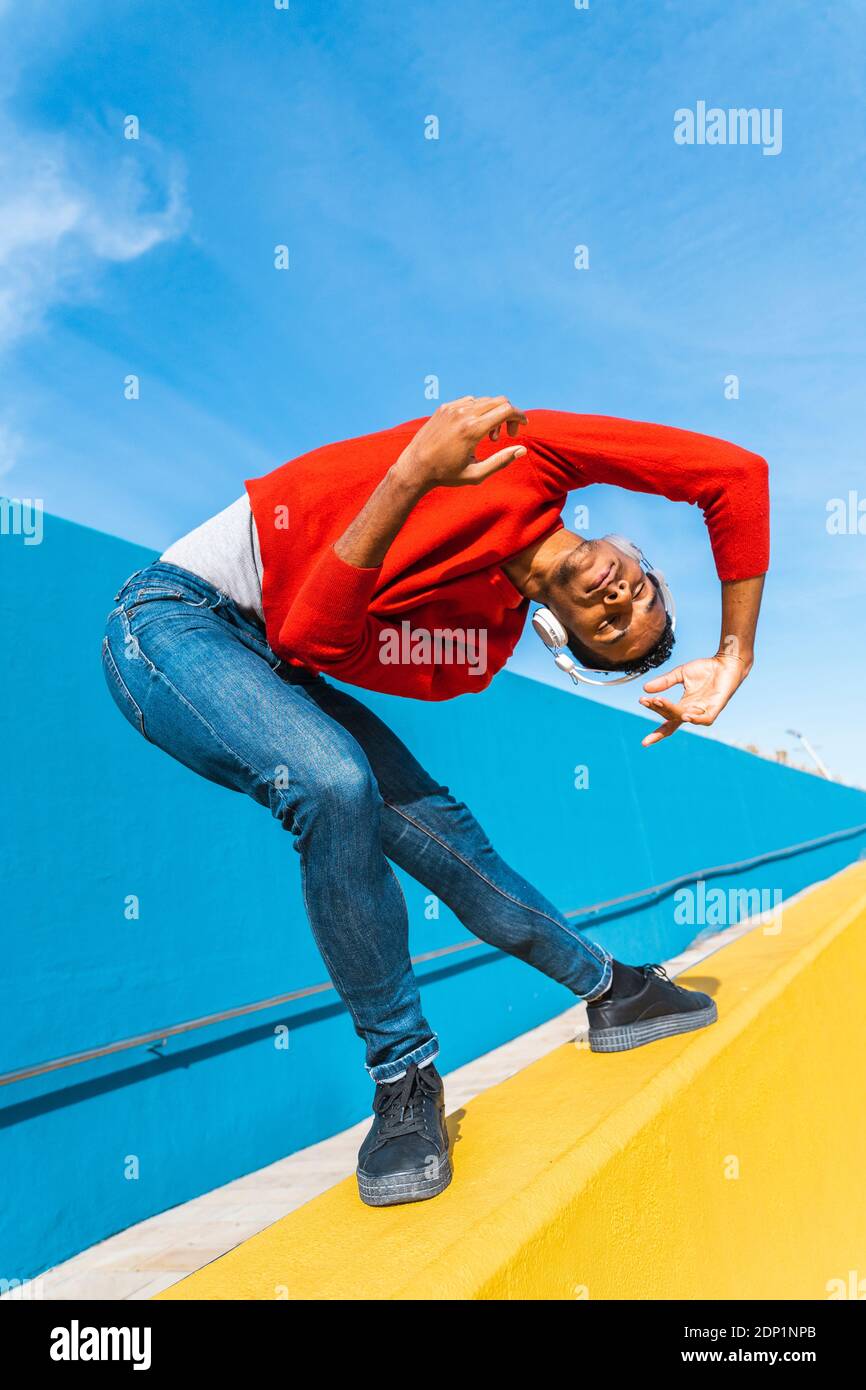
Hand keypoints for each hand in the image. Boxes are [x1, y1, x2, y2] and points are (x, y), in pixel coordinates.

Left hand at [395, 396, 526, 489]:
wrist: (415, 467)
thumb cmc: (446, 474)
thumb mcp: (477, 474)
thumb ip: (501, 461)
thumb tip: (522, 450)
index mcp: (473, 429)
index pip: (506, 410)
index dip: (520, 416)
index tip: (523, 426)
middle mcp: (463, 414)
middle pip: (499, 401)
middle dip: (509, 415)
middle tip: (506, 435)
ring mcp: (452, 408)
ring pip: (484, 401)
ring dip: (493, 415)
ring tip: (487, 436)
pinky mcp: (444, 407)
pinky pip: (469, 401)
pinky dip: (478, 411)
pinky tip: (473, 429)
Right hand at [638, 653, 750, 746]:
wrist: (726, 662)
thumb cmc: (706, 668)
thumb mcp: (680, 674)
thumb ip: (664, 682)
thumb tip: (644, 689)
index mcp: (684, 705)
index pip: (667, 722)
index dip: (657, 733)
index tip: (644, 740)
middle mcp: (693, 711)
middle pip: (672, 717)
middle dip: (659, 710)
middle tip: (648, 700)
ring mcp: (704, 710)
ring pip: (684, 717)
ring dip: (671, 711)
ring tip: (660, 702)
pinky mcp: (716, 707)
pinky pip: (706, 719)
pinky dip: (695, 720)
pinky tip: (685, 716)